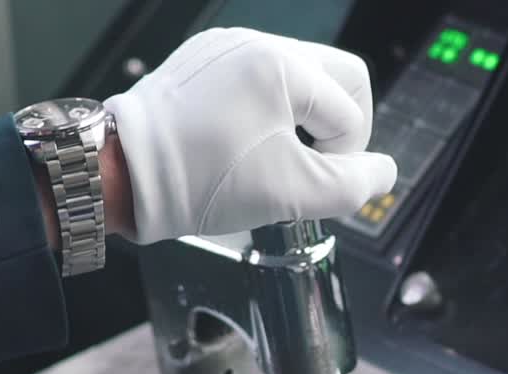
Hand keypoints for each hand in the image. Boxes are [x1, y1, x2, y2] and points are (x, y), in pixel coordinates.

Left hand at [104, 28, 396, 243]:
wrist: (124, 174)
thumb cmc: (200, 180)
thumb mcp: (296, 194)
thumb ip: (357, 185)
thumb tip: (383, 173)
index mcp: (283, 66)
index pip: (352, 111)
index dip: (346, 156)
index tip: (317, 183)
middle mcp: (256, 43)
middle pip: (339, 76)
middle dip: (339, 125)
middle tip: (316, 162)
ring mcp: (226, 47)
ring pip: (299, 76)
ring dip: (303, 118)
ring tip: (276, 156)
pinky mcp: (202, 61)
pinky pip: (257, 77)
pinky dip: (266, 109)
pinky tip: (244, 142)